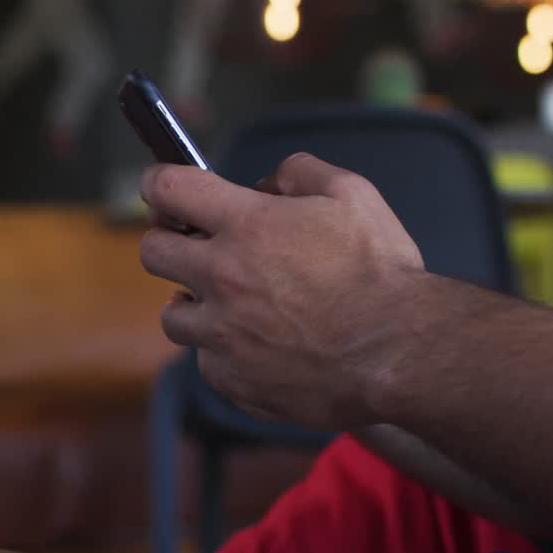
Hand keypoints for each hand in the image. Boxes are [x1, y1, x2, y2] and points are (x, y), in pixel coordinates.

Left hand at [139, 153, 424, 428]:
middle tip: (192, 246)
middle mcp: (221, 278)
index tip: (160, 187)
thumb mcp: (353, 196)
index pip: (167, 189)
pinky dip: (222, 352)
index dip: (158, 182)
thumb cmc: (382, 275)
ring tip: (224, 304)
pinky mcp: (232, 378)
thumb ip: (301, 173)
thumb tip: (268, 180)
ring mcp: (221, 334)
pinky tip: (253, 346)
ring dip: (192, 305)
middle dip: (168, 242)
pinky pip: (206, 362)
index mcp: (246, 226)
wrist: (399, 354)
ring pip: (172, 316)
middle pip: (152, 251)